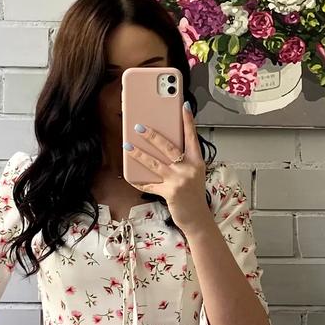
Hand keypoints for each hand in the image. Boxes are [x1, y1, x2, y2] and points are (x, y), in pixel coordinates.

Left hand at [123, 102, 211, 232]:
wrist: (197, 218)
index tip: (184, 106)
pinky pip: (149, 184)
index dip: (188, 121)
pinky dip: (138, 180)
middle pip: (168, 147)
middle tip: (139, 126)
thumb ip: (183, 160)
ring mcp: (179, 180)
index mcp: (196, 161)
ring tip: (127, 146)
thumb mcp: (194, 174)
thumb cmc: (194, 195)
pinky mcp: (169, 192)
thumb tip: (164, 147)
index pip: (192, 137)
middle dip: (152, 135)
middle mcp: (188, 168)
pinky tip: (129, 175)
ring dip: (138, 154)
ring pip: (154, 163)